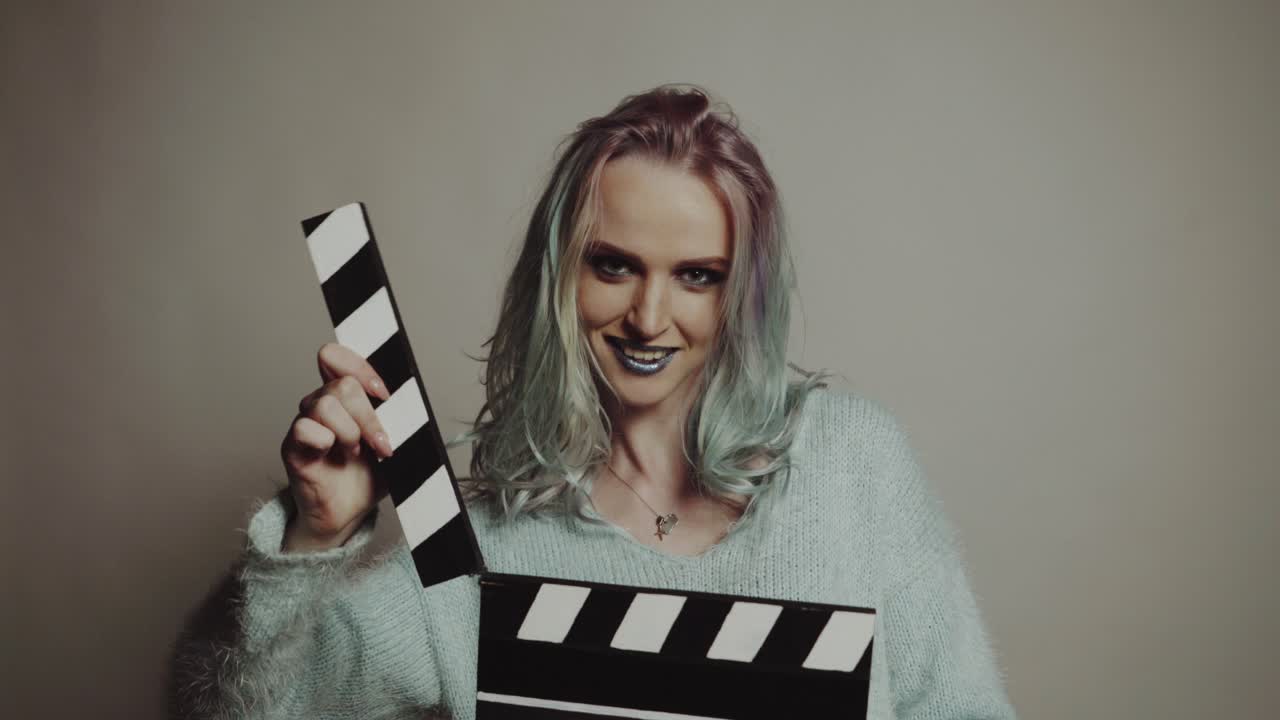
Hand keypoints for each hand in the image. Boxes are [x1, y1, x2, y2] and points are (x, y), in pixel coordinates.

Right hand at [279, 342, 394, 551]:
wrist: (349, 512)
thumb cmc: (369, 474)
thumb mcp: (395, 441)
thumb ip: (401, 419)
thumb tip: (415, 404)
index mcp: (343, 396)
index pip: (336, 356)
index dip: (360, 367)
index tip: (385, 394)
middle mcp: (320, 404)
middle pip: (342, 384)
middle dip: (369, 416)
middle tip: (381, 444)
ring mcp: (304, 423)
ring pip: (326, 405)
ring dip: (350, 432)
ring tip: (356, 452)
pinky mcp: (292, 447)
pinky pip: (306, 429)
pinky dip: (327, 443)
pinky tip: (334, 458)